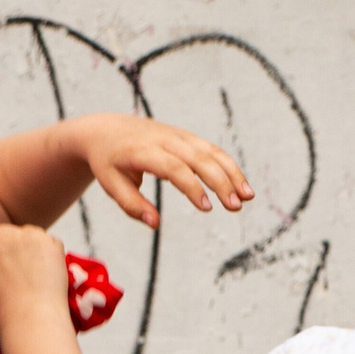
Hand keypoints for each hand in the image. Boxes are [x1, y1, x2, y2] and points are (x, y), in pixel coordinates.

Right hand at [0, 213, 72, 338]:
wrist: (30, 322)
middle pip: (6, 231)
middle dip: (12, 246)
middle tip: (18, 272)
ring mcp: (24, 235)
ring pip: (29, 236)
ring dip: (31, 250)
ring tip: (33, 279)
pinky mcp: (48, 240)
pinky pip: (49, 243)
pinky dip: (50, 256)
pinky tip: (46, 277)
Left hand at [72, 113, 251, 228]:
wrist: (106, 129)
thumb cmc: (108, 162)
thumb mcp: (111, 184)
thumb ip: (132, 205)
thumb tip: (155, 224)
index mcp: (142, 151)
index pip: (173, 168)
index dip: (192, 187)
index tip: (207, 208)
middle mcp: (164, 139)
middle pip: (199, 158)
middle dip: (220, 182)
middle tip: (236, 207)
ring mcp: (178, 136)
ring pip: (211, 152)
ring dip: (232, 173)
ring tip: (248, 197)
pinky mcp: (186, 137)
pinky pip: (212, 150)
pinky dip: (229, 166)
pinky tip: (242, 186)